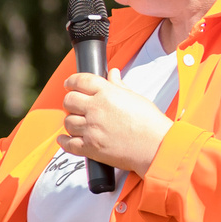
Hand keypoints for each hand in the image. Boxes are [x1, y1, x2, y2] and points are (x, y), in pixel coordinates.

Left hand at [57, 75, 171, 175]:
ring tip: (79, 122)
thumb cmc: (149, 122)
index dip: (72, 81)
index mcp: (107, 93)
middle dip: (70, 101)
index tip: (69, 84)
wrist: (156, 147)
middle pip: (69, 101)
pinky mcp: (90, 148)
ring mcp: (91, 129)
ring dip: (71, 121)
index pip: (80, 81)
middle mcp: (96, 109)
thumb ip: (119, 85)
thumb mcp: (135, 97)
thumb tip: (113, 73)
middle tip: (75, 105)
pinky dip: (64, 141)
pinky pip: (68, 144)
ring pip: (67, 122)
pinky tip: (65, 138)